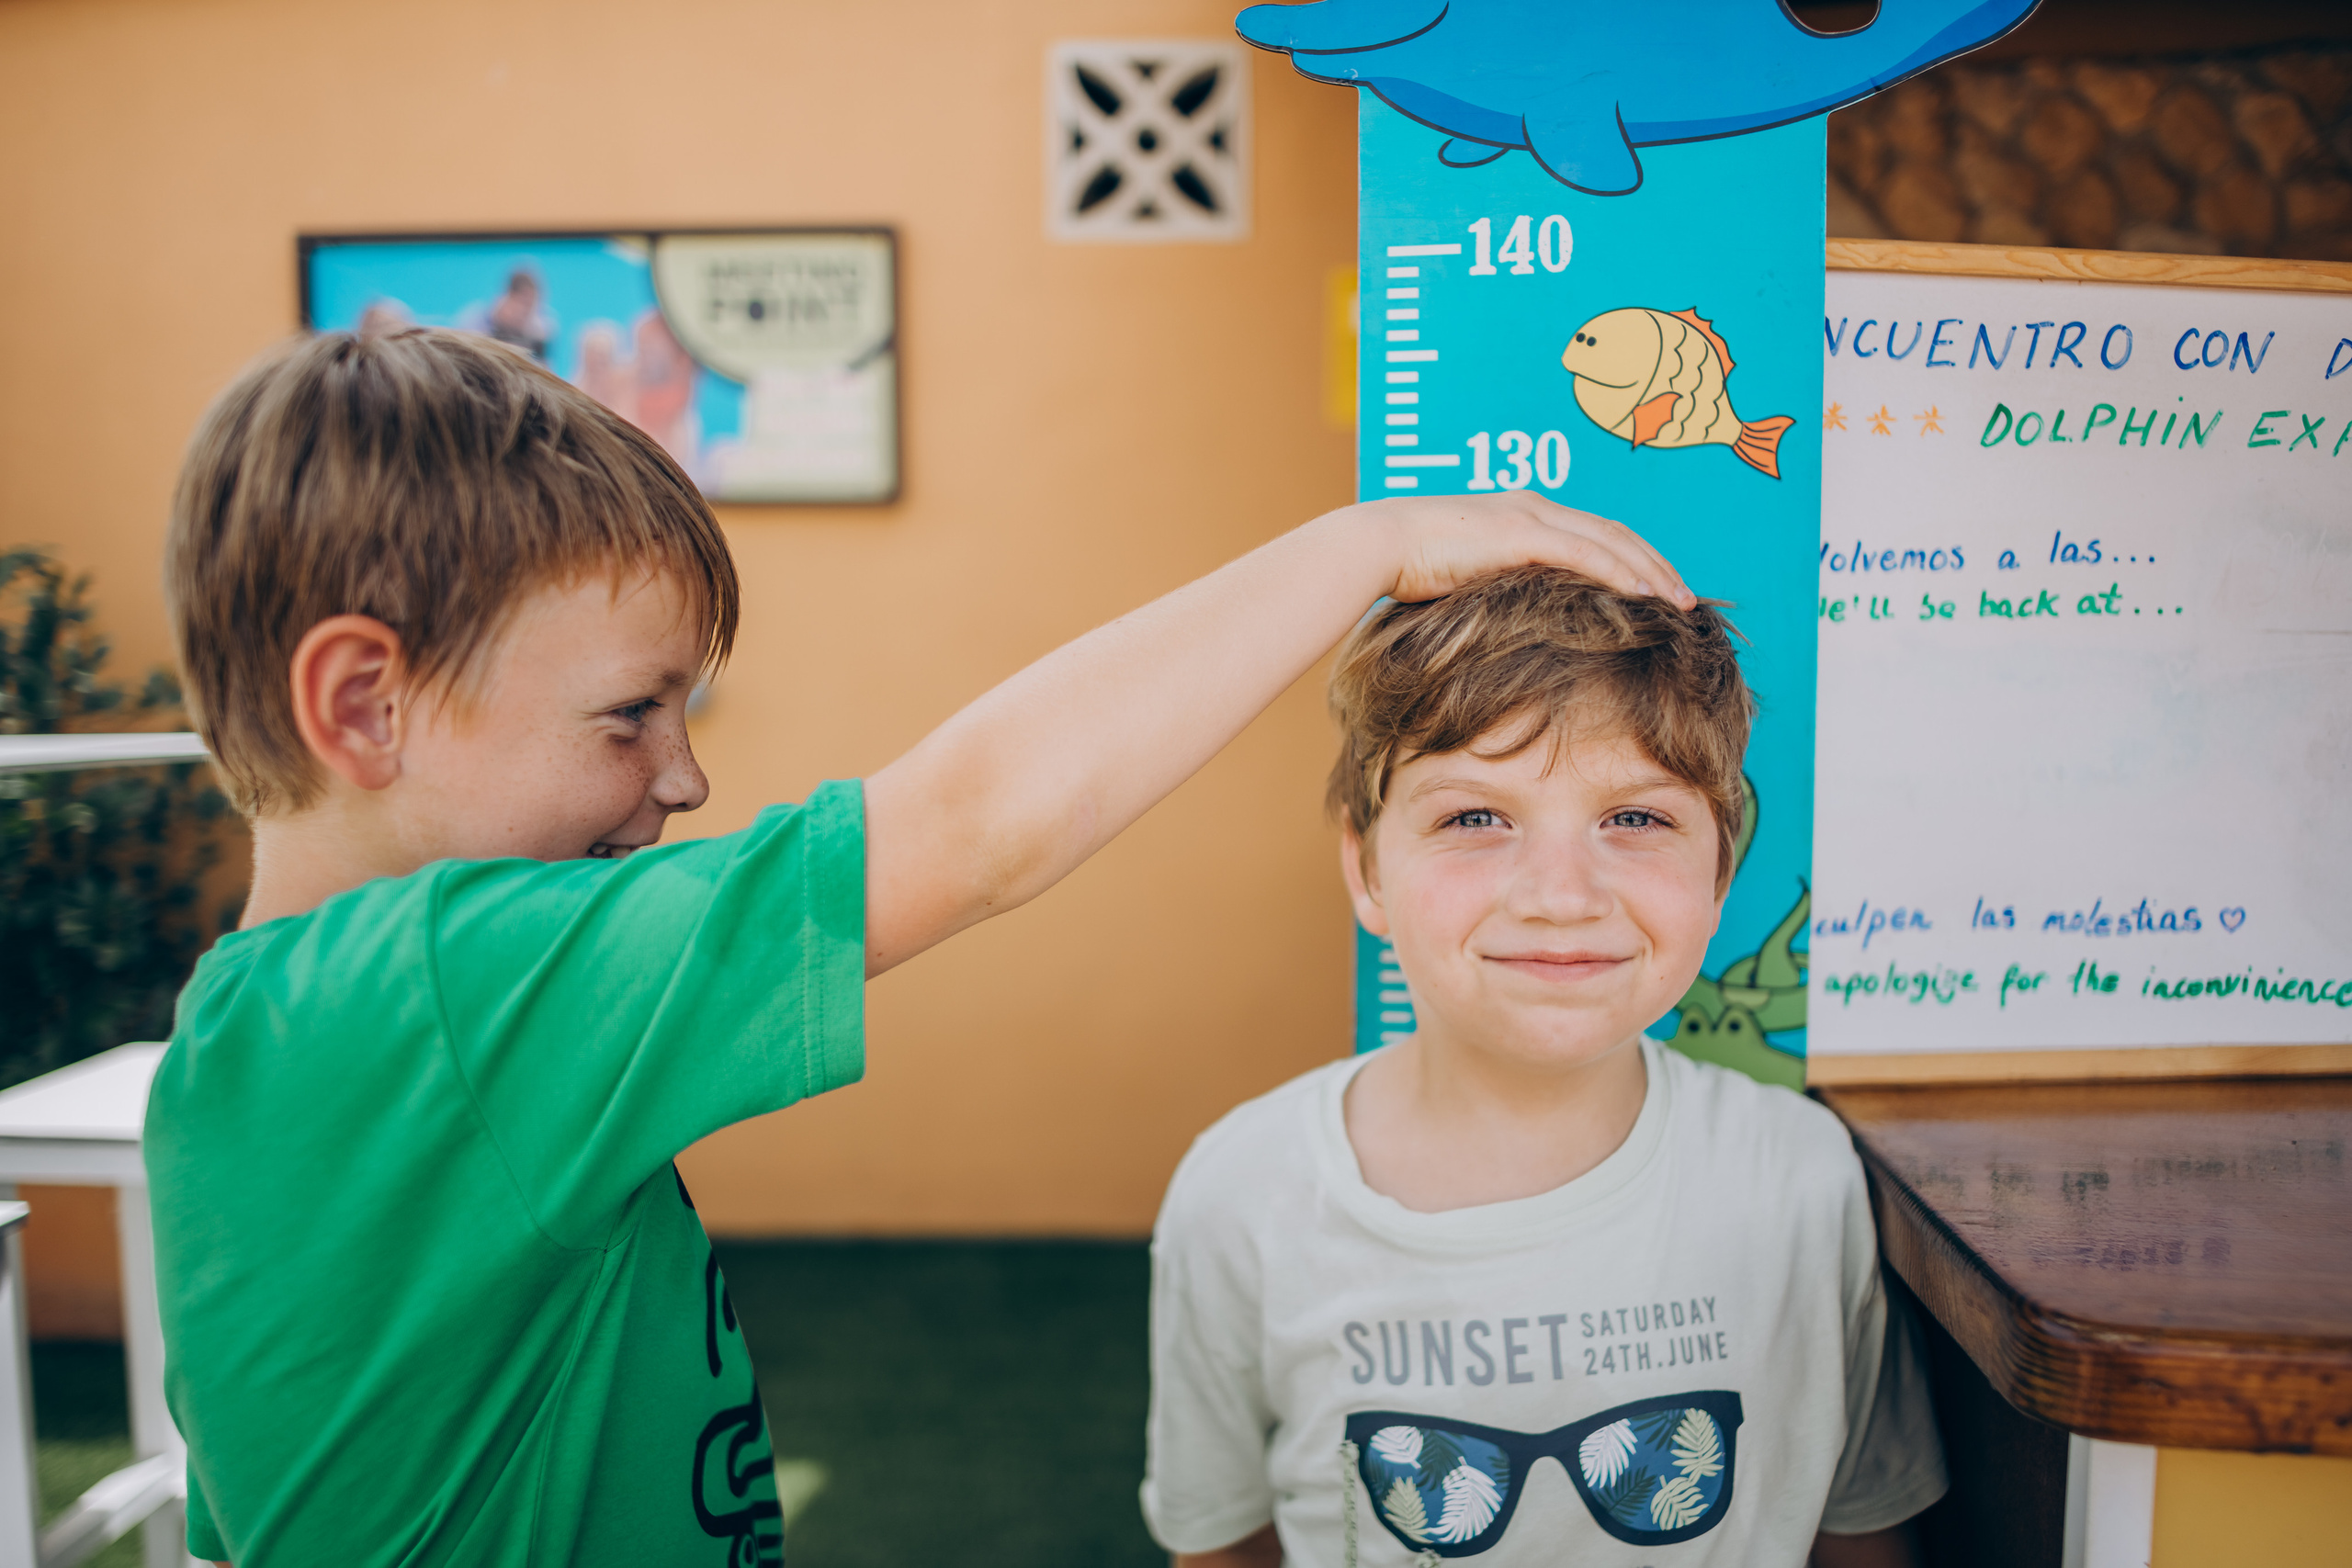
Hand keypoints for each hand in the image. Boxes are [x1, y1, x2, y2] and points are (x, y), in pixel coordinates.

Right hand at [1340, 492, 1694, 608]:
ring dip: (1652, 571)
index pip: (1596, 533)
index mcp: (1525, 514)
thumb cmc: (1412, 567)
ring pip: (1610, 541)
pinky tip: (1646, 594)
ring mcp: (1530, 516)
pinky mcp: (1520, 534)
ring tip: (1681, 602)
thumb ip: (1500, 588)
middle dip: (1657, 565)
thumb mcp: (1468, 577)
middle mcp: (1535, 507)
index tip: (1661, 590)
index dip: (1634, 559)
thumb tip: (1517, 624)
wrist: (1379, 545)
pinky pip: (1585, 554)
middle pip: (1616, 533)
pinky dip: (1620, 572)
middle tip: (1689, 600)